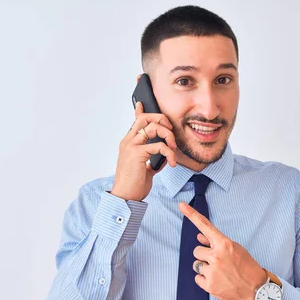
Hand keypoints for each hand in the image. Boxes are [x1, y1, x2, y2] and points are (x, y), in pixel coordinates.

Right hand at [110, 74, 178, 201]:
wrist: (125, 196)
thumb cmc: (135, 183)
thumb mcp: (146, 168)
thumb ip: (152, 157)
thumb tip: (164, 155)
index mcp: (130, 142)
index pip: (136, 120)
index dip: (140, 109)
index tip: (142, 102)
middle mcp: (128, 140)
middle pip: (146, 118)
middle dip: (163, 120)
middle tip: (171, 133)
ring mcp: (131, 146)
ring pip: (153, 127)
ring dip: (168, 135)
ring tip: (173, 148)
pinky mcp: (137, 154)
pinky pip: (158, 145)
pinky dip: (169, 152)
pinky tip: (171, 162)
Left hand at [179, 201, 266, 299]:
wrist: (256, 289)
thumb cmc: (247, 267)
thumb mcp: (236, 250)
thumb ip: (217, 243)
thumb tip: (200, 237)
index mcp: (224, 244)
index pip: (205, 226)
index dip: (191, 214)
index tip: (181, 205)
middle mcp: (216, 256)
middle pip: (196, 250)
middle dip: (204, 255)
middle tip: (217, 262)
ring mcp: (212, 271)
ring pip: (196, 264)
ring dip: (205, 267)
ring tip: (219, 273)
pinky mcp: (209, 285)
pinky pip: (197, 278)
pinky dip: (205, 280)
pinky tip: (217, 281)